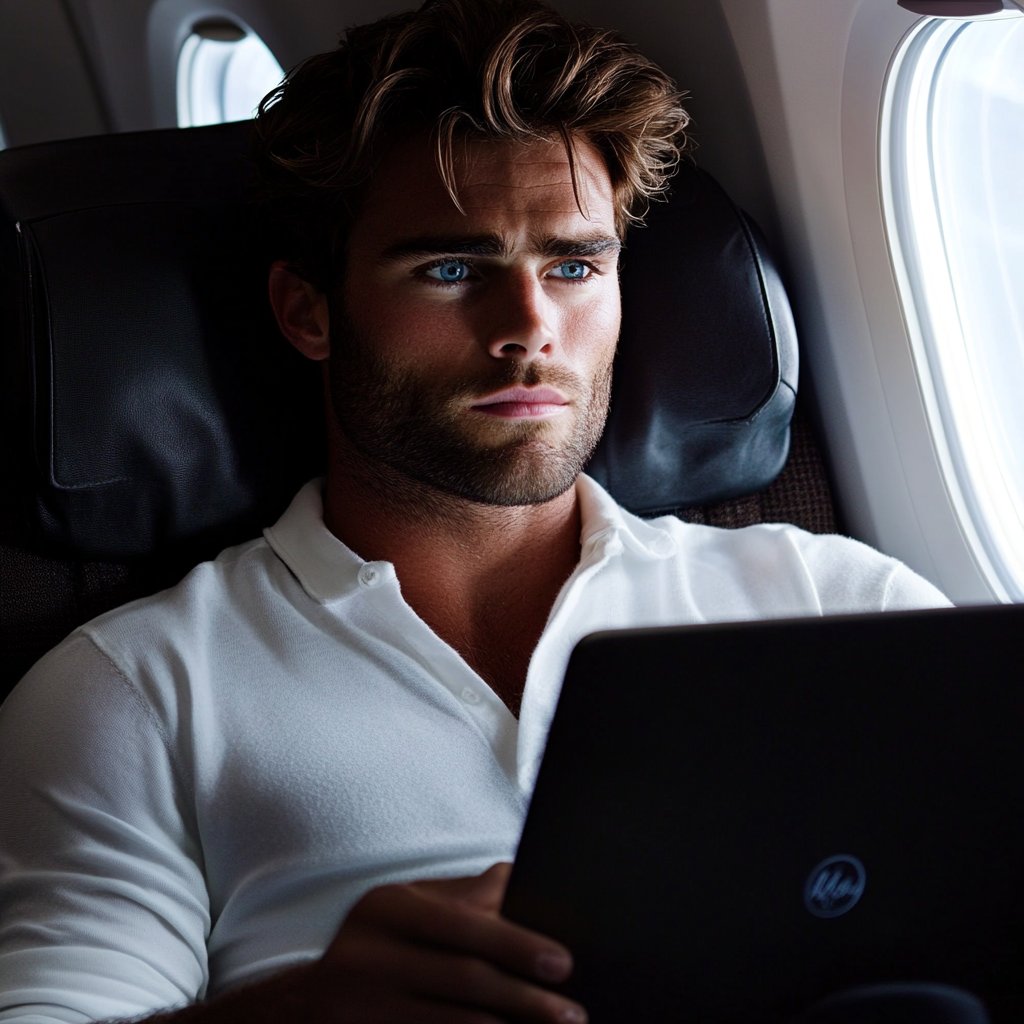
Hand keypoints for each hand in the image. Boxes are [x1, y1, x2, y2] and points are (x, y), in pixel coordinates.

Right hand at [313, 861, 586, 1022]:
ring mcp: (360, 1010)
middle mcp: (367, 956)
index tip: (564, 964)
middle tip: (573, 1014)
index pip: (463, 926)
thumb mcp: (411, 910)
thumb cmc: (379, 947)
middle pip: (463, 980)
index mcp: (386, 909)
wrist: (302, 1009)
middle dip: (526, 1000)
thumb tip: (523, 879)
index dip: (517, 945)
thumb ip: (466, 897)